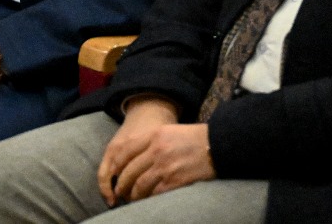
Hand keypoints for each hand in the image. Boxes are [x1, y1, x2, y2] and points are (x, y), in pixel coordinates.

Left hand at [97, 98, 214, 204]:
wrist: (217, 145)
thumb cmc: (195, 138)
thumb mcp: (170, 131)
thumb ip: (152, 141)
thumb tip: (135, 158)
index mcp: (154, 135)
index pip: (125, 151)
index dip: (116, 165)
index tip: (114, 173)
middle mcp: (156, 150)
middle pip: (129, 171)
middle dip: (122, 184)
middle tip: (120, 191)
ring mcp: (164, 166)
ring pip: (139, 185)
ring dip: (133, 195)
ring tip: (132, 198)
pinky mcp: (174, 181)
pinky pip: (154, 193)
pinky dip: (148, 198)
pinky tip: (147, 200)